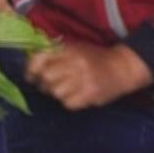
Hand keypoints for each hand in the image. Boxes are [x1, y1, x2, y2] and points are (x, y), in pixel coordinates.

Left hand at [24, 41, 152, 110]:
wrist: (122, 67)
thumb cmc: (95, 58)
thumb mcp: (76, 49)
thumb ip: (55, 55)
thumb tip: (31, 68)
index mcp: (70, 49)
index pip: (41, 58)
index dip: (31, 69)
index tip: (31, 76)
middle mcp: (76, 62)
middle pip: (46, 78)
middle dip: (45, 83)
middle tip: (52, 84)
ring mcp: (84, 79)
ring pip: (56, 93)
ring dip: (58, 93)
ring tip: (69, 89)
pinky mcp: (90, 94)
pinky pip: (67, 104)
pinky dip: (69, 102)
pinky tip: (78, 96)